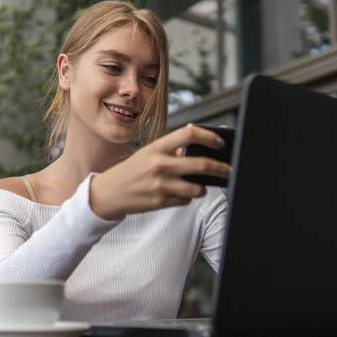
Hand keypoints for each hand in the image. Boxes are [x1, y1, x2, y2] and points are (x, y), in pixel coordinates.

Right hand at [90, 125, 230, 219]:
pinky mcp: (161, 201)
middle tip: (228, 170)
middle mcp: (160, 164)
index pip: (189, 134)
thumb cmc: (130, 171)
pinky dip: (187, 197)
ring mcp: (161, 184)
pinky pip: (186, 200)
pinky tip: (179, 194)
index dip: (209, 137)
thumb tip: (197, 146)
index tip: (219, 143)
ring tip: (199, 186)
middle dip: (221, 169)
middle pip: (202, 164)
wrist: (108, 194)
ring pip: (198, 188)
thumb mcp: (147, 153)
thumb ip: (170, 149)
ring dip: (203, 188)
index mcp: (157, 147)